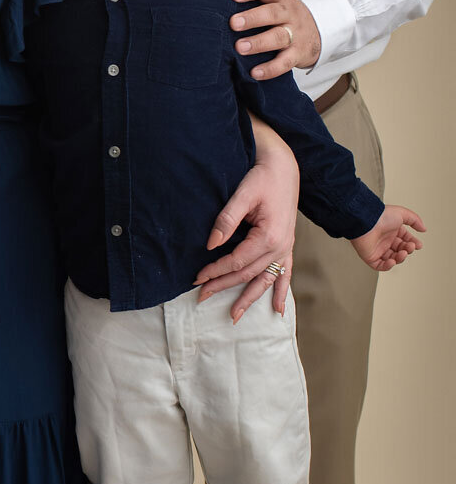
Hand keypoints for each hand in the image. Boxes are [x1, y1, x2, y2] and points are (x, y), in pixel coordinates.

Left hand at [195, 140, 298, 320]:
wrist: (284, 167)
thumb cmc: (262, 177)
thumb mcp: (242, 194)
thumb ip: (226, 220)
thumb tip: (210, 244)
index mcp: (269, 236)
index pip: (237, 262)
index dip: (215, 271)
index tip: (197, 277)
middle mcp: (280, 247)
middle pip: (248, 274)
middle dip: (223, 286)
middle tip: (201, 297)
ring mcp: (285, 248)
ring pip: (265, 279)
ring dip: (250, 298)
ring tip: (235, 316)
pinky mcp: (286, 246)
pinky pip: (284, 274)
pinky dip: (281, 291)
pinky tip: (278, 310)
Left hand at [231, 0, 320, 79]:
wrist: (320, 31)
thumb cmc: (286, 17)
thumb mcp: (276, 4)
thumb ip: (256, 4)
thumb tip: (220, 6)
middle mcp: (290, 15)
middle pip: (273, 13)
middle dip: (252, 18)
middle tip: (233, 23)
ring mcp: (296, 35)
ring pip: (278, 37)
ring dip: (258, 43)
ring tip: (240, 47)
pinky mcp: (298, 54)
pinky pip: (285, 62)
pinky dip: (270, 68)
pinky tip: (255, 72)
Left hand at [351, 204, 424, 270]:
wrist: (366, 221)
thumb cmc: (380, 216)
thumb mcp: (402, 214)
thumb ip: (415, 220)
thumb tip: (424, 229)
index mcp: (392, 231)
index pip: (405, 240)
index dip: (413, 243)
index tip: (418, 245)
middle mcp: (385, 240)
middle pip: (401, 250)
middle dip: (408, 250)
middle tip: (410, 247)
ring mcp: (378, 249)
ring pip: (393, 258)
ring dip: (400, 258)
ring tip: (403, 253)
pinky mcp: (370, 257)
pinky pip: (380, 266)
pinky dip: (387, 266)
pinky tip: (393, 261)